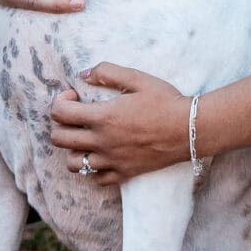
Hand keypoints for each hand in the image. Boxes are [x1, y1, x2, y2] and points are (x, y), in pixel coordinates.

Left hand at [48, 63, 188, 185]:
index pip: (59, 113)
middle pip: (59, 139)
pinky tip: (103, 155)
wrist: (190, 129)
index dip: (60, 101)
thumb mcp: (138, 78)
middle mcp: (102, 142)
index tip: (74, 96)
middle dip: (60, 124)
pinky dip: (93, 168)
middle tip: (76, 116)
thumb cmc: (166, 101)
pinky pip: (97, 178)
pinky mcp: (124, 174)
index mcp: (102, 117)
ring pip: (73, 164)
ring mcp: (112, 161)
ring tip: (85, 138)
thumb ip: (107, 72)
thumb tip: (83, 73)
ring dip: (73, 149)